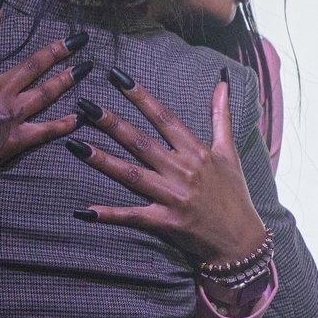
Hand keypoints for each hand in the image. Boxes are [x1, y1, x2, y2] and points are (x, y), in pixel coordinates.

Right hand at [0, 0, 90, 241]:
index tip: (2, 1)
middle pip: (33, 65)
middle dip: (57, 51)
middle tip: (78, 40)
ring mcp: (10, 117)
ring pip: (45, 93)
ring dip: (66, 80)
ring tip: (84, 69)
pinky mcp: (16, 140)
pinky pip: (45, 131)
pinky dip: (63, 124)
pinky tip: (79, 118)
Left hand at [67, 66, 264, 264]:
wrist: (242, 240)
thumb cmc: (234, 194)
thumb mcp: (228, 152)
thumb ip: (220, 116)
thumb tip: (223, 83)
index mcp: (196, 151)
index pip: (163, 117)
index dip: (140, 97)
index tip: (117, 78)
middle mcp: (183, 171)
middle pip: (141, 142)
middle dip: (112, 123)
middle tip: (84, 107)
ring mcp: (173, 197)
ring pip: (132, 175)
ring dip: (103, 160)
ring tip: (75, 145)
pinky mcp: (166, 222)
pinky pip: (134, 216)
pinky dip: (110, 214)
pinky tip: (85, 210)